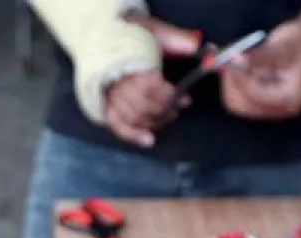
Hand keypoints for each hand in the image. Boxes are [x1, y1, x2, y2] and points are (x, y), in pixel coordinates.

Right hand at [104, 15, 202, 147]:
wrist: (109, 40)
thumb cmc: (137, 39)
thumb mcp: (157, 33)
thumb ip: (176, 39)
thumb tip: (195, 47)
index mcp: (129, 64)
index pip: (150, 87)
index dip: (169, 96)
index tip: (185, 100)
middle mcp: (117, 82)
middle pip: (143, 106)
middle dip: (165, 111)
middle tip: (177, 109)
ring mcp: (110, 96)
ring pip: (134, 117)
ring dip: (155, 122)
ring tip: (168, 118)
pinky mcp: (106, 108)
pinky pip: (118, 126)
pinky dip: (133, 135)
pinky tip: (149, 141)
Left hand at [220, 18, 300, 120]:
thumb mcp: (282, 46)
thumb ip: (259, 57)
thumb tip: (236, 60)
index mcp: (290, 100)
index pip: (255, 97)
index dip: (239, 78)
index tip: (229, 58)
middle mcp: (278, 110)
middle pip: (241, 105)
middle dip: (231, 82)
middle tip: (224, 58)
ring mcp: (268, 107)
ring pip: (235, 101)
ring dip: (231, 80)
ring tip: (238, 58)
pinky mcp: (258, 101)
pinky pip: (236, 96)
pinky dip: (232, 80)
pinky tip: (239, 63)